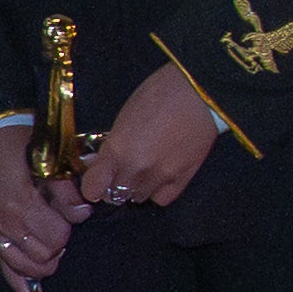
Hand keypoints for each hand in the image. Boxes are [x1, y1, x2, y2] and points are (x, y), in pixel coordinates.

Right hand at [0, 128, 88, 290]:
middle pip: (41, 257)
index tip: (66, 216)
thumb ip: (66, 191)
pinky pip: (0, 265)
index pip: (55, 239)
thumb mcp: (49, 160)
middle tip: (59, 229)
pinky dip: (16, 281)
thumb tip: (83, 212)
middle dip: (56, 247)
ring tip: (49, 246)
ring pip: (22, 267)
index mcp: (18, 205)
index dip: (66, 230)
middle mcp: (0, 223)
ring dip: (41, 262)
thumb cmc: (18, 143)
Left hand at [74, 59, 222, 212]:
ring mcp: (161, 176)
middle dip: (115, 184)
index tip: (96, 180)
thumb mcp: (124, 116)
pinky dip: (157, 191)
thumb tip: (99, 163)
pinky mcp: (183, 178)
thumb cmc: (158, 95)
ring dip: (136, 187)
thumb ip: (111, 145)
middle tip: (121, 169)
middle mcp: (136, 169)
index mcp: (118, 150)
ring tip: (143, 170)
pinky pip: (162, 198)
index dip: (93, 185)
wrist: (199, 92)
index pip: (93, 188)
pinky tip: (160, 177)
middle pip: (115, 195)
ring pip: (138, 197)